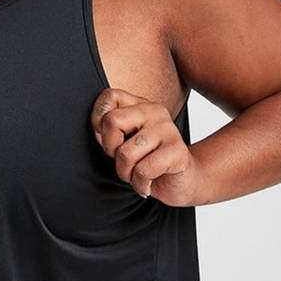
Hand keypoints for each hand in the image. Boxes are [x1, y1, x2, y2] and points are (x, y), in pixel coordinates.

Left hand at [90, 87, 202, 206]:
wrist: (181, 182)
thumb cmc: (147, 162)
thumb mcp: (123, 142)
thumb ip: (109, 130)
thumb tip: (98, 129)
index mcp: (140, 104)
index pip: (109, 96)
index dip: (98, 121)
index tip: (111, 139)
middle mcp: (154, 111)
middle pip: (112, 121)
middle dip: (110, 149)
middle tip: (124, 159)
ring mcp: (167, 129)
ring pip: (125, 153)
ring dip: (126, 173)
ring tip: (137, 174)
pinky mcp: (177, 150)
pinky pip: (143, 170)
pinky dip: (140, 184)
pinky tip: (148, 183)